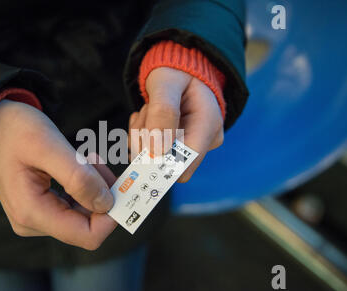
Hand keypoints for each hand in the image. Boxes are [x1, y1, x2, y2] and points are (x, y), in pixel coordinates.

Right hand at [0, 99, 116, 249]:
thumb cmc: (14, 131)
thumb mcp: (49, 146)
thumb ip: (78, 177)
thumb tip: (106, 203)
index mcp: (32, 212)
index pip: (87, 236)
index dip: (110, 216)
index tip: (119, 185)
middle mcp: (33, 223)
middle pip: (88, 225)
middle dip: (102, 195)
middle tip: (98, 161)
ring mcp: (36, 217)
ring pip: (84, 214)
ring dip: (94, 187)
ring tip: (87, 157)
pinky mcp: (41, 207)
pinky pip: (75, 205)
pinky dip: (85, 186)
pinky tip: (81, 163)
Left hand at [129, 67, 223, 181]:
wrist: (177, 69)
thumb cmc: (176, 71)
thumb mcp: (166, 83)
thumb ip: (162, 112)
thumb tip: (157, 151)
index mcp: (207, 126)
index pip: (184, 166)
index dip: (159, 164)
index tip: (143, 145)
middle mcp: (202, 141)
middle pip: (165, 162)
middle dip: (146, 140)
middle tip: (147, 112)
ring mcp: (188, 144)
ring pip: (152, 157)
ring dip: (140, 133)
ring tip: (148, 109)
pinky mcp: (174, 145)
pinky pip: (147, 151)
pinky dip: (139, 134)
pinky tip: (145, 116)